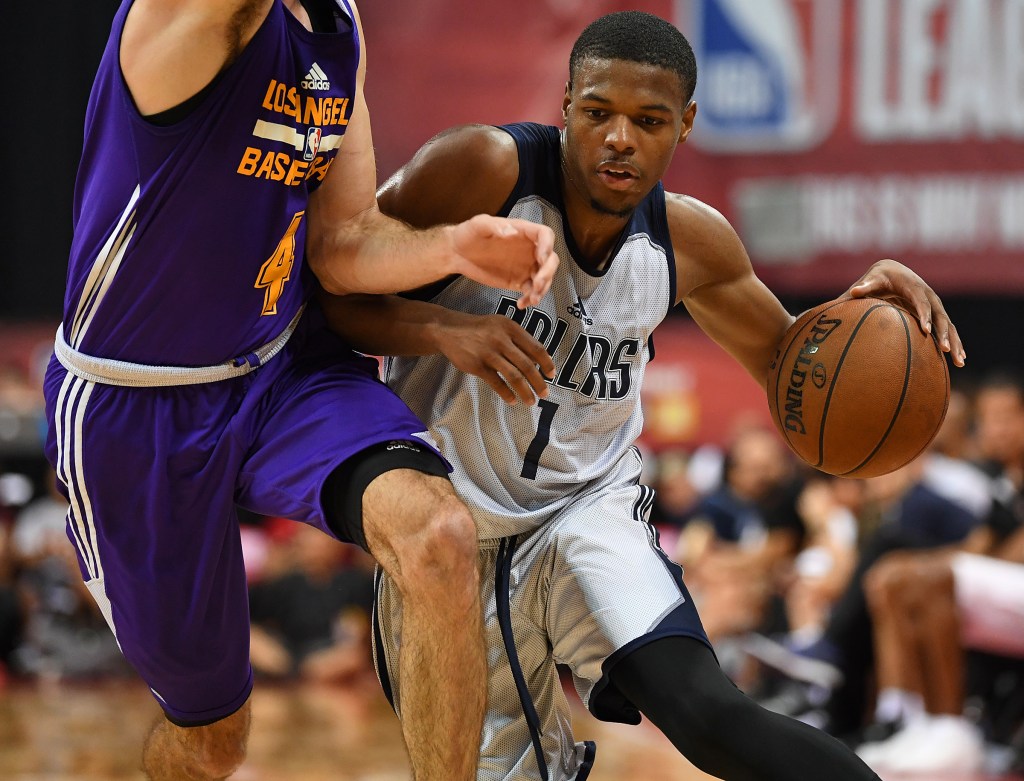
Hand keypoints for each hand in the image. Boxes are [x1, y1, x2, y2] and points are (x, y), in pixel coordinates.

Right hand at [439, 312, 555, 403]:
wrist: (448, 329)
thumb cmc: (480, 329)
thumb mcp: (501, 326)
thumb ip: (519, 340)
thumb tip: (539, 360)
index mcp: (511, 328)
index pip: (536, 348)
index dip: (546, 363)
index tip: (551, 375)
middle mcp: (501, 340)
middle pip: (527, 365)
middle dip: (539, 382)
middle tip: (545, 394)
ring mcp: (488, 353)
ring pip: (514, 376)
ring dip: (525, 391)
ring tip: (531, 401)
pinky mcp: (476, 365)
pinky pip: (496, 383)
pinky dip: (506, 394)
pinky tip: (512, 400)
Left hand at [450, 215, 558, 308]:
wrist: (457, 253)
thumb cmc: (467, 234)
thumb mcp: (478, 225)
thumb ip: (494, 225)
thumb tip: (512, 231)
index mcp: (523, 232)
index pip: (545, 235)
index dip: (548, 246)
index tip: (542, 258)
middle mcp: (528, 249)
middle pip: (550, 259)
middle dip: (547, 273)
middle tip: (537, 284)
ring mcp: (525, 266)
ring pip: (544, 278)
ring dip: (542, 289)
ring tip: (531, 299)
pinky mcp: (518, 280)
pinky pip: (531, 291)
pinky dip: (530, 299)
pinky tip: (521, 304)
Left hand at [845, 259, 964, 365]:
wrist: (893, 272)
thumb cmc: (880, 278)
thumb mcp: (872, 280)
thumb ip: (865, 286)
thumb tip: (853, 292)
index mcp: (915, 288)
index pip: (921, 302)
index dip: (925, 315)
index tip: (926, 330)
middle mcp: (930, 297)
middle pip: (941, 316)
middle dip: (944, 333)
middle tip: (946, 350)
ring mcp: (935, 307)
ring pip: (948, 325)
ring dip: (955, 342)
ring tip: (960, 361)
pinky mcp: (935, 315)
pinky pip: (947, 329)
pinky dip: (954, 342)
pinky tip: (959, 359)